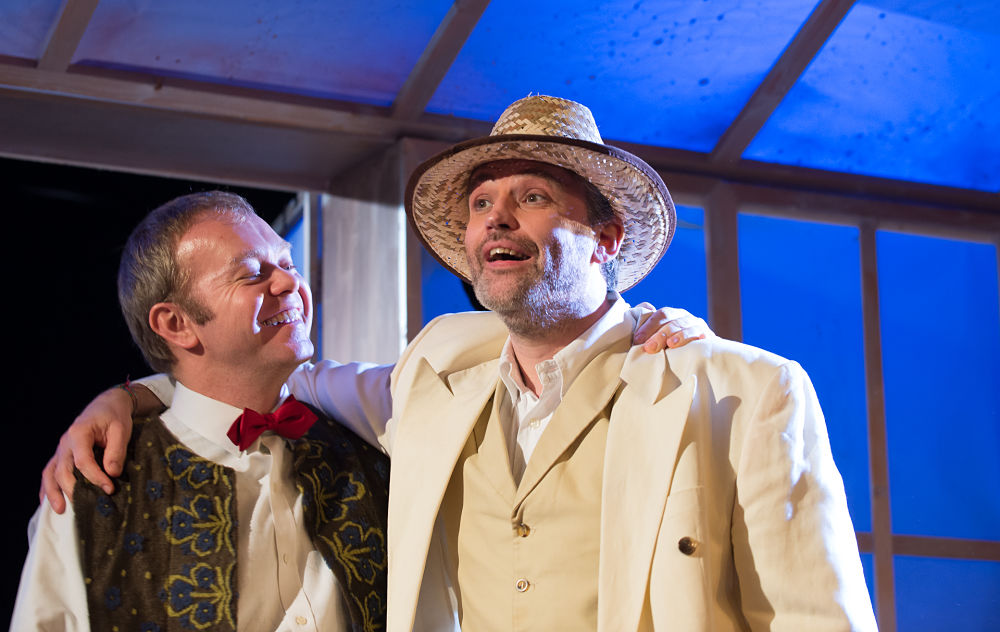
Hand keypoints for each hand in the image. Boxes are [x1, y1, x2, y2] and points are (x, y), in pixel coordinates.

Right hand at [39, 386, 138, 512]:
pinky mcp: (61, 455)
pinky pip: (48, 472)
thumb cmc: (114, 417)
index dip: (95, 477)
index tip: (109, 488)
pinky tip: (46, 503)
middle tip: (88, 504)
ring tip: (60, 510)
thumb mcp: (121, 429)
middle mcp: (65, 443)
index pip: (83, 461)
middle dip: (74, 489)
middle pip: (63, 470)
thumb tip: (112, 473)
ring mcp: (61, 450)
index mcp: (79, 433)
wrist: (106, 405)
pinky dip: (46, 488)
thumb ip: (117, 450)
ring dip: (54, 493)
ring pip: (50, 474)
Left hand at [633, 307, 712, 352]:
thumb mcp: (661, 337)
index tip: (637, 339)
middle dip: (656, 333)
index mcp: (673, 315)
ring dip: (670, 334)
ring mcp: (697, 325)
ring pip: (682, 325)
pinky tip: (674, 344)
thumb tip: (644, 309)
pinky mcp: (707, 335)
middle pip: (670, 319)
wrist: (701, 358)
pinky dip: (685, 337)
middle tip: (647, 347)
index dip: (648, 326)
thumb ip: (649, 324)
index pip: (661, 315)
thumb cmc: (674, 348)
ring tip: (661, 345)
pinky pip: (696, 333)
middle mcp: (685, 317)